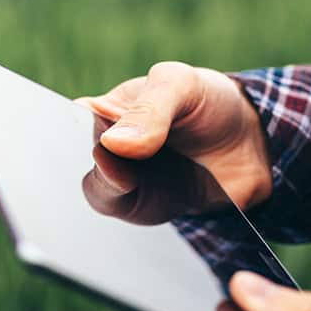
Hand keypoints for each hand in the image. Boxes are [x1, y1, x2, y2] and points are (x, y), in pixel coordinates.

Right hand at [75, 62, 271, 209]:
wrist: (257, 144)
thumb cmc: (208, 101)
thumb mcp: (180, 86)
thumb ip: (149, 111)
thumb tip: (113, 145)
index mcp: (100, 112)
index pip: (60, 121)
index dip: (53, 131)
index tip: (66, 136)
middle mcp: (103, 149)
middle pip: (70, 163)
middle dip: (77, 165)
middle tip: (102, 162)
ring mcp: (122, 183)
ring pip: (97, 194)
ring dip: (109, 190)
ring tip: (128, 182)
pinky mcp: (146, 211)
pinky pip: (126, 224)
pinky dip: (130, 218)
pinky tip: (144, 208)